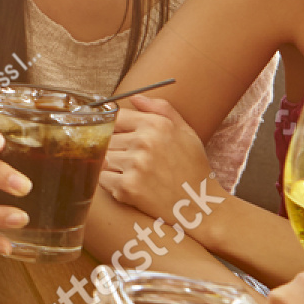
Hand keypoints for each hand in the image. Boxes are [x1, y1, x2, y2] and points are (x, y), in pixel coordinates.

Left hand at [98, 96, 211, 218]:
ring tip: (134, 174)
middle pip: (107, 138)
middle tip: (133, 161)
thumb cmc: (193, 168)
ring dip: (112, 166)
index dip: (116, 128)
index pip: (116, 116)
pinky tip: (130, 185)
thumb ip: (161, 109)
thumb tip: (135, 97)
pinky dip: (110, 182)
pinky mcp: (127, 187)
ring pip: (103, 157)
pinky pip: (102, 177)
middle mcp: (145, 142)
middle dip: (115, 149)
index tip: (121, 138)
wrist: (201, 206)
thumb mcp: (185, 132)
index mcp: (157, 124)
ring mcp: (135, 165)